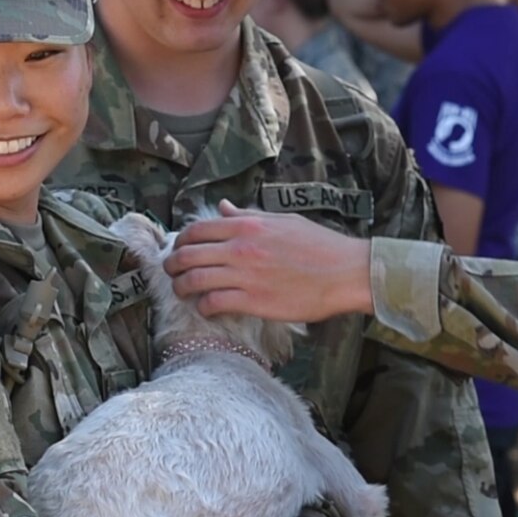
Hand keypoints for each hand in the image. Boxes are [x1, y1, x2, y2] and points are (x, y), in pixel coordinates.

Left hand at [167, 202, 373, 320]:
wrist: (345, 272)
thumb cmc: (320, 245)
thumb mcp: (283, 220)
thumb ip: (248, 216)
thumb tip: (223, 207)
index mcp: (247, 226)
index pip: (196, 231)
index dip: (180, 241)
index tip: (179, 249)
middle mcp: (240, 249)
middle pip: (188, 256)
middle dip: (173, 265)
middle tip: (171, 272)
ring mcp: (245, 276)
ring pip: (194, 281)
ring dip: (181, 288)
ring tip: (182, 292)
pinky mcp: (253, 302)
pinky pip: (213, 304)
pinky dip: (203, 307)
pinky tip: (206, 308)